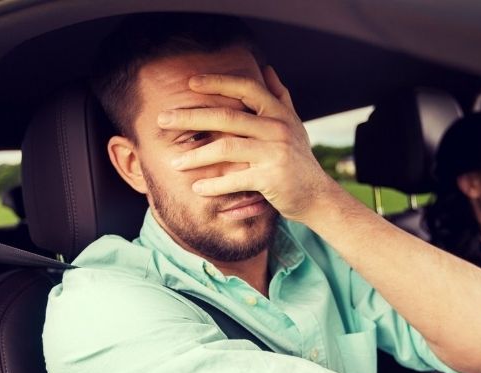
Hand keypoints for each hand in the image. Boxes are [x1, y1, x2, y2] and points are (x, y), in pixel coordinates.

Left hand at [157, 66, 336, 221]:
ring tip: (175, 163)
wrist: (318, 196)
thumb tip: (268, 69)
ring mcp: (275, 153)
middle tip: (163, 120)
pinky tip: (197, 188)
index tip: (191, 83)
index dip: (218, 83)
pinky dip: (213, 185)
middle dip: (191, 117)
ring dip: (196, 156)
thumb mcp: (294, 125)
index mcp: (279, 113)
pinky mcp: (272, 178)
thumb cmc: (299, 161)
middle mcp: (277, 128)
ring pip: (226, 148)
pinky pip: (235, 179)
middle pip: (227, 116)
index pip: (246, 88)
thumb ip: (280, 97)